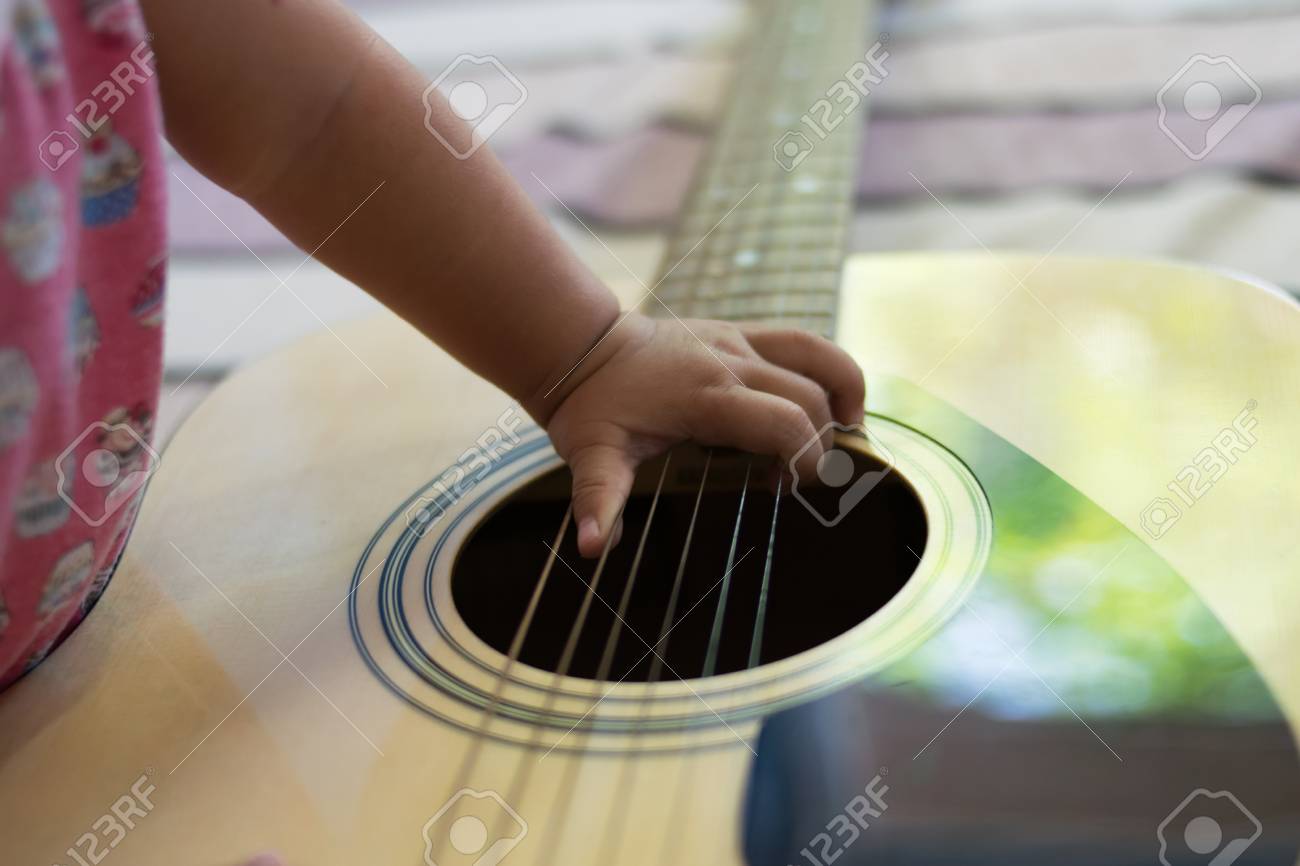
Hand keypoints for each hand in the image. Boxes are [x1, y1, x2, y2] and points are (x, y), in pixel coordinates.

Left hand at [530, 313, 865, 556]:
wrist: (583, 347)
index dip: (805, 457)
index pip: (783, 421)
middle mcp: (731, 362)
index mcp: (704, 395)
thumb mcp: (592, 456)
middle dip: (821, 440)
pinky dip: (829, 368)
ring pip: (818, 354)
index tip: (790, 486)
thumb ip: (600, 499)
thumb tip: (592, 546)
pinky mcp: (741, 332)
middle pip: (810, 396)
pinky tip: (832, 400)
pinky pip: (803, 341)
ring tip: (850, 429)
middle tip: (800, 476)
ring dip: (844, 390)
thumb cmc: (593, 407)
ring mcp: (739, 340)